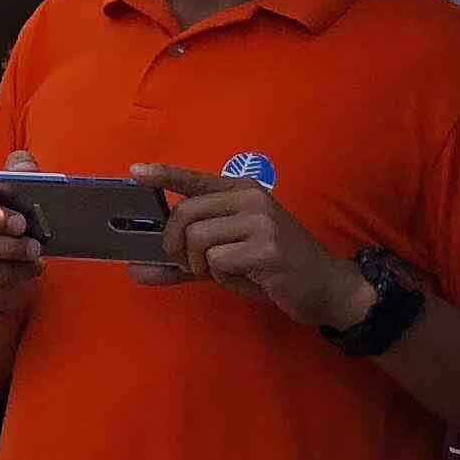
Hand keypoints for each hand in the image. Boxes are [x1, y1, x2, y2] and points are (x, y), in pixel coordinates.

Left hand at [139, 165, 359, 329]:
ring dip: (201, 265)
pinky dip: (223, 276)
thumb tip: (136, 271)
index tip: (135, 171)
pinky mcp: (268, 247)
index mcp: (240, 191)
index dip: (163, 174)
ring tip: (224, 271)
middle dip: (175, 246)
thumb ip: (182, 263)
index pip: (195, 177)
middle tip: (189, 265)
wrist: (325, 287)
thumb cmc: (272, 269)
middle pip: (185, 214)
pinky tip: (247, 277)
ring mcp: (260, 220)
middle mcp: (250, 198)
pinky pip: (219, 261)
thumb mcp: (226, 260)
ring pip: (198, 239)